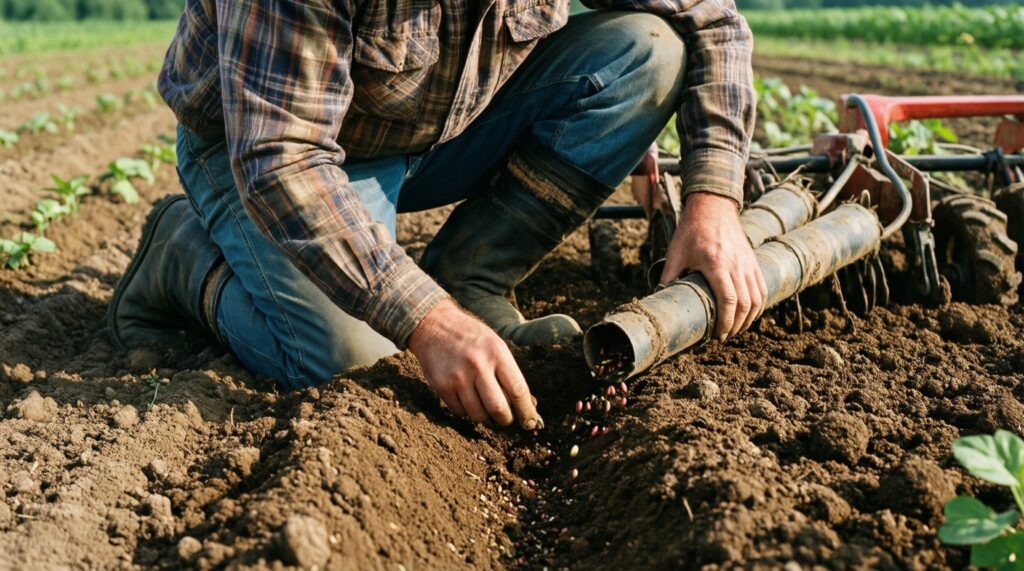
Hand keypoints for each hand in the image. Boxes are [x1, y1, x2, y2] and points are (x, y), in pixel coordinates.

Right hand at [408, 299, 541, 429]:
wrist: (434, 325)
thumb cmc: (471, 337)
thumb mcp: (495, 345)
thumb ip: (509, 373)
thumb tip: (528, 405)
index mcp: (496, 353)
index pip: (518, 390)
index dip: (526, 411)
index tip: (530, 423)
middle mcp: (478, 365)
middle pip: (498, 408)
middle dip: (505, 419)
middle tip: (505, 418)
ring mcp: (458, 377)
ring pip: (478, 415)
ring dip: (484, 415)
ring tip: (482, 403)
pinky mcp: (442, 386)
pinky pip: (460, 412)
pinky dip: (466, 410)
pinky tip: (465, 396)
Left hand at [659, 192, 767, 341]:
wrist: (712, 207)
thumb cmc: (691, 230)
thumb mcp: (675, 253)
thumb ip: (668, 276)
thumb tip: (658, 298)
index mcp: (716, 264)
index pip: (728, 301)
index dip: (725, 323)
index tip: (718, 335)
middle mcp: (736, 265)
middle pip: (745, 304)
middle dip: (736, 326)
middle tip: (724, 337)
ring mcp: (747, 264)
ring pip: (757, 298)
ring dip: (749, 318)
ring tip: (736, 329)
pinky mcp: (753, 262)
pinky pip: (762, 288)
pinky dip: (759, 305)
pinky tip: (750, 314)